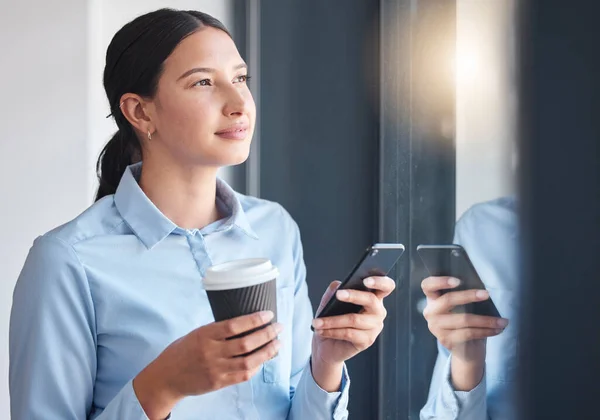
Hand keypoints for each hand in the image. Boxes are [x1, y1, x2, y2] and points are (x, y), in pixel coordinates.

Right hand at [133, 311, 281, 419]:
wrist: (167, 377)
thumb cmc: (183, 351)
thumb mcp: (197, 333)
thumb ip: (218, 330)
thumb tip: (247, 323)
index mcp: (205, 335)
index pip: (234, 325)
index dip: (254, 320)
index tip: (268, 314)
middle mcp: (210, 352)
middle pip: (245, 343)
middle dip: (266, 334)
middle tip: (278, 327)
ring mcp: (215, 369)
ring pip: (248, 361)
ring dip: (267, 351)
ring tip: (277, 343)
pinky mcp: (218, 383)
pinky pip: (242, 375)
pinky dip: (256, 367)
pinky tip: (263, 359)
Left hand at [311, 276, 394, 365]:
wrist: (327, 346)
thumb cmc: (332, 321)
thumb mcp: (329, 304)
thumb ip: (333, 292)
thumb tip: (337, 284)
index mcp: (373, 297)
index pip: (386, 286)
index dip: (379, 281)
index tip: (365, 280)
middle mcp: (378, 312)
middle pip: (371, 300)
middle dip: (353, 295)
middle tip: (338, 295)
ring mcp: (374, 327)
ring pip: (354, 319)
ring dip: (332, 320)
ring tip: (317, 322)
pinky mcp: (367, 341)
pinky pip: (349, 333)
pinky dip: (332, 331)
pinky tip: (321, 330)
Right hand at [421, 276, 508, 389]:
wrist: (464, 349)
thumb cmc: (465, 321)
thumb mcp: (461, 307)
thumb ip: (463, 297)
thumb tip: (480, 289)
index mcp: (432, 299)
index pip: (427, 285)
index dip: (440, 281)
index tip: (458, 280)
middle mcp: (430, 312)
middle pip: (448, 300)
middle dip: (469, 295)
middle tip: (487, 294)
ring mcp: (436, 327)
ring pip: (464, 319)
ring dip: (487, 320)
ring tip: (503, 321)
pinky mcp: (446, 340)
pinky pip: (469, 333)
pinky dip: (486, 331)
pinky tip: (497, 329)